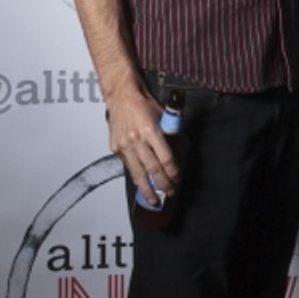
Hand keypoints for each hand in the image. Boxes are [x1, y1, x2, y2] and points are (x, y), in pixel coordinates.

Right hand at [106, 85, 179, 203]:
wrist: (122, 97)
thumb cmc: (145, 105)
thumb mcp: (164, 117)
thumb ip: (174, 136)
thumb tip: (183, 153)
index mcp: (151, 131)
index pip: (165, 158)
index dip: (173, 171)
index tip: (178, 178)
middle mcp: (136, 140)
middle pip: (152, 169)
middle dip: (163, 183)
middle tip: (170, 192)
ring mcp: (124, 146)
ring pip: (137, 173)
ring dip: (147, 189)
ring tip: (154, 200)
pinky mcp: (115, 149)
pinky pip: (128, 166)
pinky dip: (136, 176)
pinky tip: (142, 184)